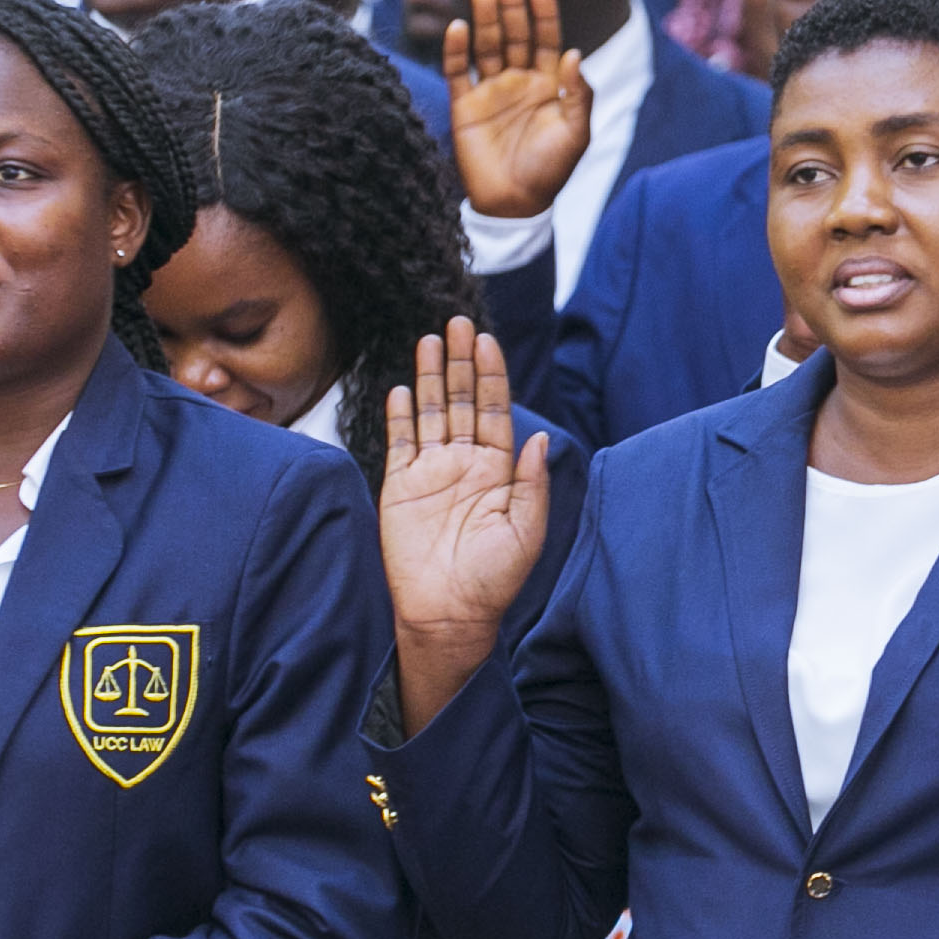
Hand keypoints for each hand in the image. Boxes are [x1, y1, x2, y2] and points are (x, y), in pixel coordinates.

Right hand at [379, 320, 549, 727]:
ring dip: (430, 376)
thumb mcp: (526, 531)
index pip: (494, 409)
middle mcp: (464, 464)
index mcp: (497, 470)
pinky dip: (400, 415)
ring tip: (429, 340)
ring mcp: (430, 472)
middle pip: (461, 400)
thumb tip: (540, 436)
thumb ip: (531, 483)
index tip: (488, 341)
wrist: (448, 615)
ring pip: (430, 412)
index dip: (491, 374)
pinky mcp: (398, 487)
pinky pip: (399, 442)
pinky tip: (402, 387)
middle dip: (461, 361)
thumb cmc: (493, 581)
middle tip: (458, 323)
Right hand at [442, 0, 591, 218]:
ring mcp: (490, 90)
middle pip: (515, 33)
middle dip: (512, 4)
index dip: (544, 13)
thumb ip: (579, 96)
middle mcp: (519, 80)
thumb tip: (576, 55)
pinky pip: (458, 71)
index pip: (548, 39)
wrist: (514, 206)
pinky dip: (457, 50)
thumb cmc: (550, 172)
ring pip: (487, 45)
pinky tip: (459, 28)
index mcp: (549, 84)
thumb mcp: (576, 135)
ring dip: (485, 19)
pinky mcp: (464, 105)